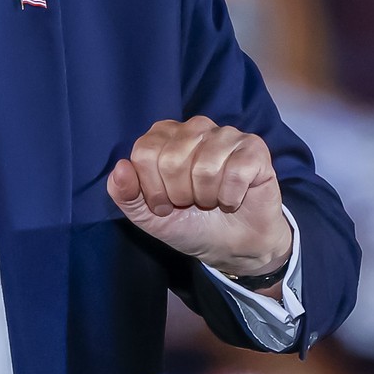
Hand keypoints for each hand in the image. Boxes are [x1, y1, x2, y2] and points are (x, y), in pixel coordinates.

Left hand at [107, 117, 290, 277]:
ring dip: (207, 197)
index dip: (153, 188)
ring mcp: (226, 135)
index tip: (165, 204)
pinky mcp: (254, 148)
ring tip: (212, 200)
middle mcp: (195, 128)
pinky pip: (235, 172)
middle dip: (180, 195)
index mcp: (164, 136)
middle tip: (192, 203)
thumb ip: (125, 194)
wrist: (232, 246)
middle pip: (172, 160)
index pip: (144, 153)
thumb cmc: (189, 223)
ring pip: (205, 167)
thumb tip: (119, 167)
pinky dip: (231, 197)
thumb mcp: (147, 216)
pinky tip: (233, 199)